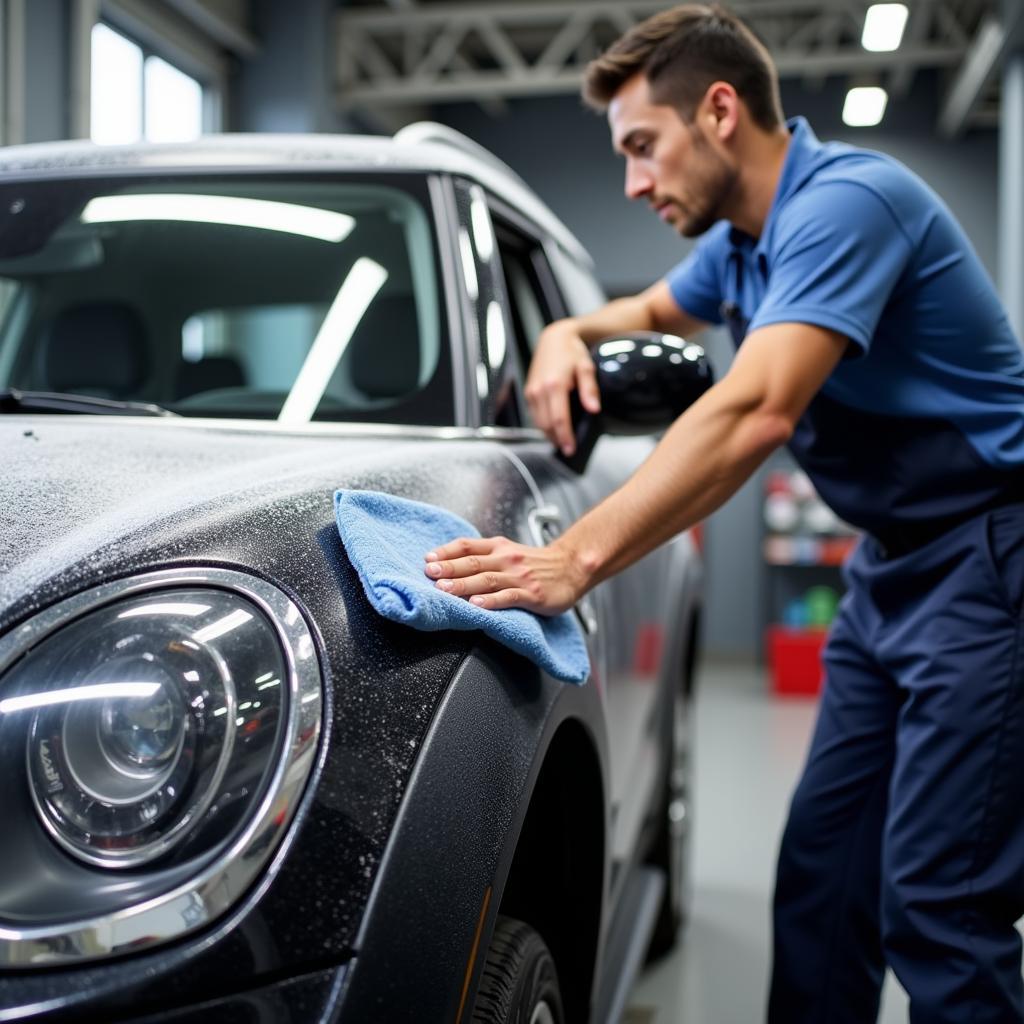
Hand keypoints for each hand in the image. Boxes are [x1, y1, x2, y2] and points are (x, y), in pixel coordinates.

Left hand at [424, 535, 585, 614]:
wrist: (572, 567)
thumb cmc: (537, 563)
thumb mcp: (509, 552)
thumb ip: (484, 556)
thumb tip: (451, 565)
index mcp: (499, 547)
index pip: (467, 545)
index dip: (446, 551)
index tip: (428, 559)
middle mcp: (507, 559)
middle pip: (473, 562)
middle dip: (449, 568)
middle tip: (429, 573)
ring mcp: (519, 577)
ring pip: (487, 579)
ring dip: (464, 584)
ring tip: (445, 590)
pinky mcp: (532, 594)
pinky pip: (508, 597)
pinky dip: (491, 601)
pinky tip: (477, 605)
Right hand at [525, 321, 600, 455]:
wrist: (554, 339)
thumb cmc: (571, 352)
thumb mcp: (586, 367)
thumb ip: (590, 389)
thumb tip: (593, 409)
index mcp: (554, 385)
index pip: (559, 419)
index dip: (565, 437)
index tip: (571, 449)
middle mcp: (539, 390)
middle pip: (547, 425)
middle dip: (557, 439)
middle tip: (569, 450)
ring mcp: (531, 392)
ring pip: (538, 422)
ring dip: (549, 434)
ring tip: (562, 442)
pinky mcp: (528, 392)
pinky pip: (534, 415)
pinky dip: (543, 425)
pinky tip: (554, 429)